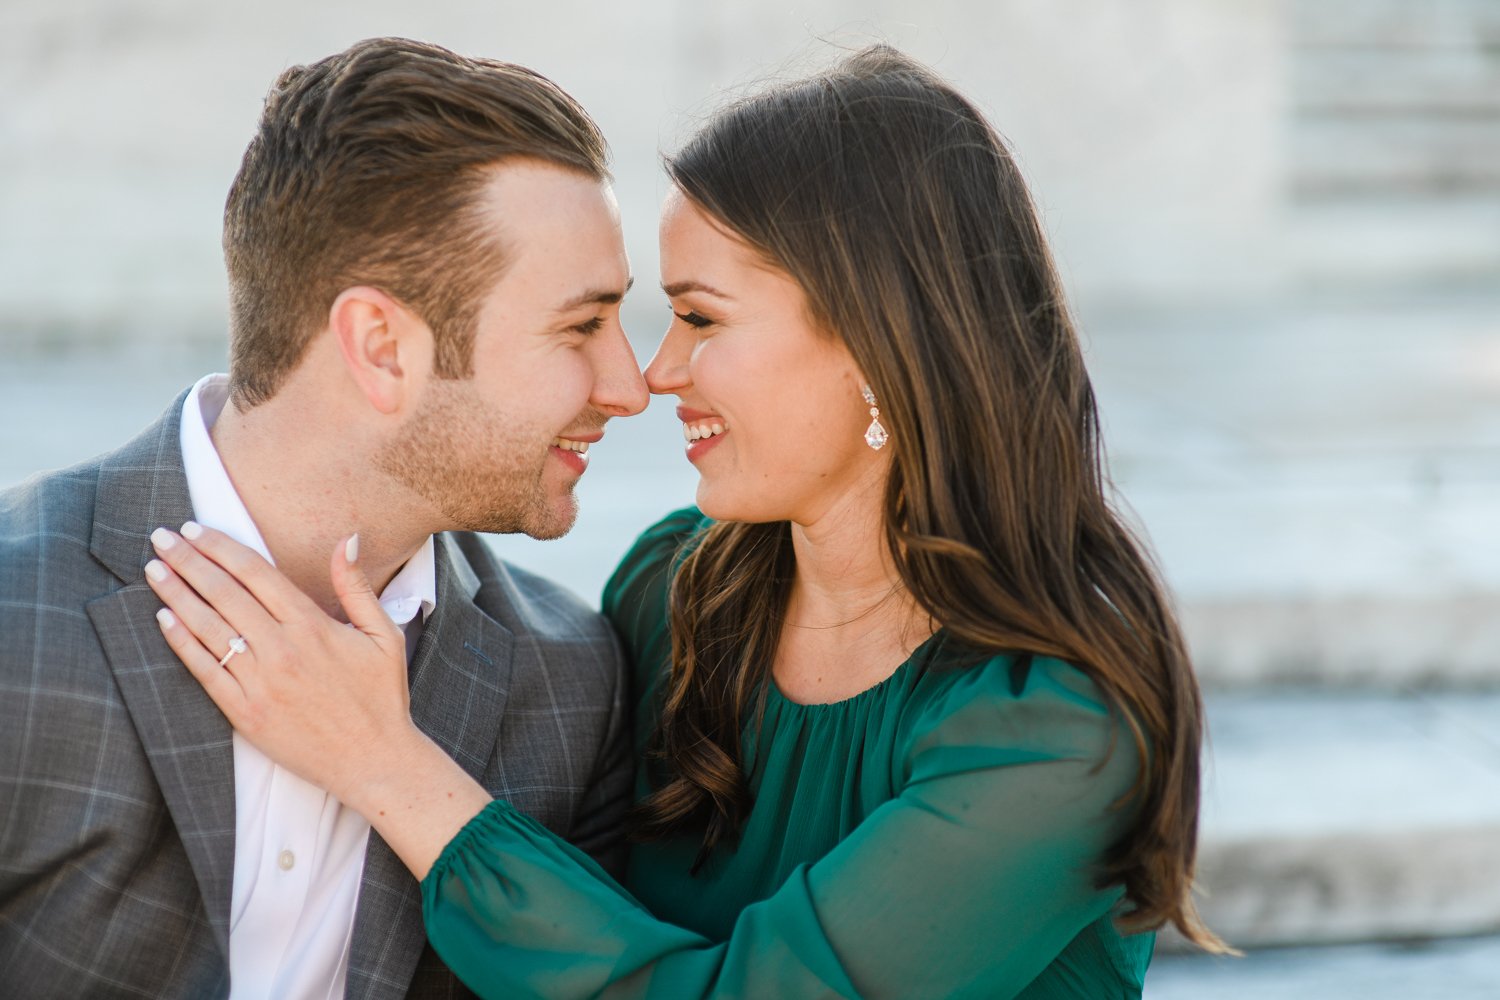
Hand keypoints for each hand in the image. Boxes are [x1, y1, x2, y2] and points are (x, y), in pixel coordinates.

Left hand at [145, 523, 494, 877]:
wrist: (373, 760)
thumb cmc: (381, 698)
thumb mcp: (385, 635)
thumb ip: (357, 587)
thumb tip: (345, 540)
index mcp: (313, 625)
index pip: (255, 573)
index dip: (221, 547)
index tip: (195, 529)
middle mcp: (281, 649)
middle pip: (223, 593)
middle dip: (188, 560)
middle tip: (161, 538)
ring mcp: (260, 682)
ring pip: (208, 628)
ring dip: (176, 595)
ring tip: (154, 570)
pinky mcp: (245, 713)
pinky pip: (205, 671)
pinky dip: (181, 643)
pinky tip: (164, 620)